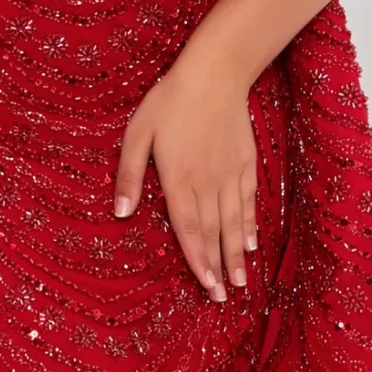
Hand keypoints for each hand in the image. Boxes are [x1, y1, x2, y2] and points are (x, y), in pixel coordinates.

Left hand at [113, 49, 258, 302]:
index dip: (197, 259)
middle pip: (214, 232)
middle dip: (219, 267)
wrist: (215, 73)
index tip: (204, 285)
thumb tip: (120, 211)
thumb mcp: (138, 132)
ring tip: (242, 281)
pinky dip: (250, 224)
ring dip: (237, 254)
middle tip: (224, 297)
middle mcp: (208, 182)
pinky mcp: (246, 162)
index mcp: (179, 179)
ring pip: (235, 221)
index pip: (189, 228)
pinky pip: (248, 201)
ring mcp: (230, 174)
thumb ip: (129, 173)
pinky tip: (252, 242)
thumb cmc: (170, 101)